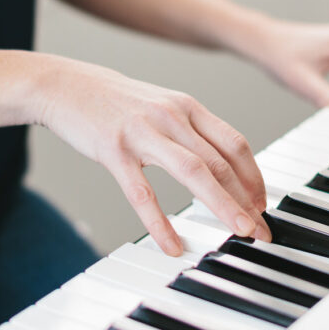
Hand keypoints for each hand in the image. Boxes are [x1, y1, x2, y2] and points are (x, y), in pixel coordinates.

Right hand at [37, 58, 270, 255]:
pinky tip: (172, 244)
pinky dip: (160, 222)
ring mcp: (143, 133)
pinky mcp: (114, 151)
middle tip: (261, 231)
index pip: (234, 144)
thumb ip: (190, 132)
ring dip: (222, 206)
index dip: (254, 177)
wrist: (66, 85)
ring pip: (194, 172)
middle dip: (247, 200)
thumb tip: (222, 165)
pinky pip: (142, 193)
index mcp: (187, 107)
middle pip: (221, 162)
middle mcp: (171, 117)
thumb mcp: (161, 107)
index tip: (262, 205)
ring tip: (239, 234)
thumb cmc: (116, 102)